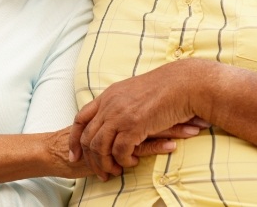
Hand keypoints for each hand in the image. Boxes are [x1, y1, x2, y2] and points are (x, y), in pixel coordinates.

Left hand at [68, 60, 208, 178]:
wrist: (182, 83)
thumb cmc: (163, 88)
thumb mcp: (133, 90)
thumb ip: (120, 102)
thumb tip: (113, 117)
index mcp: (108, 95)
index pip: (80, 118)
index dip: (74, 139)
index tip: (74, 155)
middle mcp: (110, 104)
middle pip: (88, 137)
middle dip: (90, 159)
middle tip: (100, 172)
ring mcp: (120, 115)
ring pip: (100, 147)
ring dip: (105, 164)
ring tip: (114, 171)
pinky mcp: (134, 126)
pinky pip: (120, 152)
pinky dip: (123, 161)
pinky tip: (132, 163)